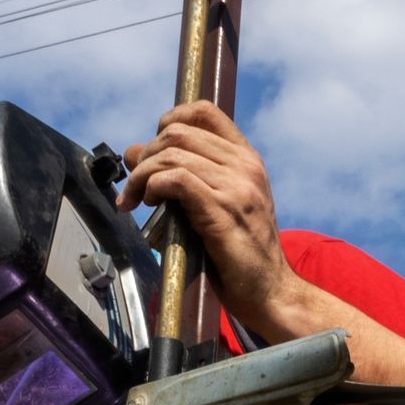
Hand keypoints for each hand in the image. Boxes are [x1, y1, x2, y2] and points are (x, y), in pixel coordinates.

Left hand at [116, 101, 299, 328]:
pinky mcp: (222, 211)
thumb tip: (134, 152)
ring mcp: (236, 187)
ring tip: (134, 199)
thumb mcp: (220, 205)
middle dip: (145, 154)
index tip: (152, 148)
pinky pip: (176, 180)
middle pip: (179, 132)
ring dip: (141, 175)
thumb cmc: (241, 255)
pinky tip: (149, 203)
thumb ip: (187, 177)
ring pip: (172, 154)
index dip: (170, 120)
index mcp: (248, 160)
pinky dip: (152, 186)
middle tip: (134, 183)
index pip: (205, 112)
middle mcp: (245, 167)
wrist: (271, 291)